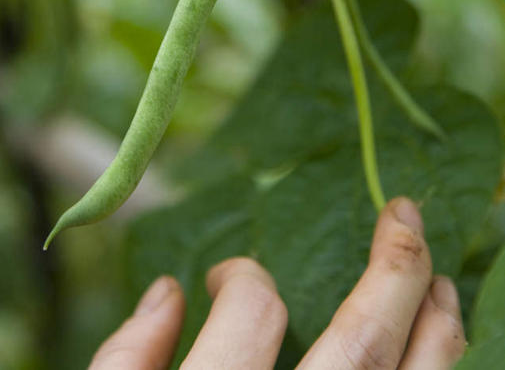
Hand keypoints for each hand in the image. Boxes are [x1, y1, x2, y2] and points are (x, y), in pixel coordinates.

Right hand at [90, 198, 465, 368]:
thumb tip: (168, 290)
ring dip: (441, 333)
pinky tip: (438, 358)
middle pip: (361, 347)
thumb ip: (125, 361)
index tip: (226, 275)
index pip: (252, 311)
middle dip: (394, 272)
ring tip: (447, 283)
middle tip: (409, 216)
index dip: (242, 278)